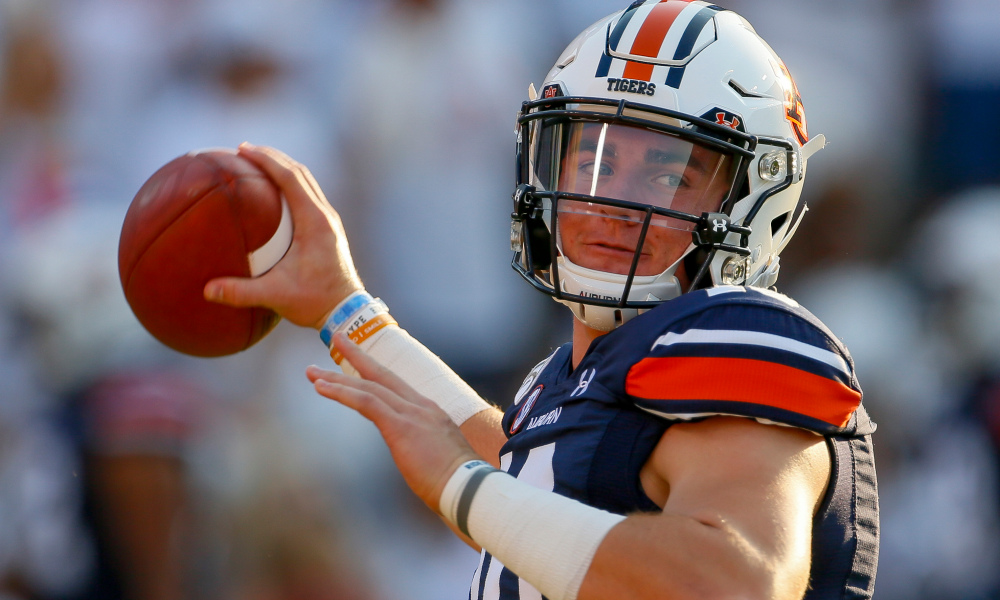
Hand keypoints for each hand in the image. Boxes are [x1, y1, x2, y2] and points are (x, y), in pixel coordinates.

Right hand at [203, 143, 363, 328]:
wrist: (347, 312)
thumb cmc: (315, 301)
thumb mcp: (277, 295)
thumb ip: (242, 292)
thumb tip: (207, 290)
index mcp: (315, 222)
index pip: (291, 178)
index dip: (267, 160)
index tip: (243, 148)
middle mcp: (325, 215)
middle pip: (300, 173)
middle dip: (272, 157)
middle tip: (244, 149)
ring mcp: (329, 221)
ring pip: (306, 182)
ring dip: (283, 169)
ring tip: (257, 163)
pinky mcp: (328, 229)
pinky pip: (308, 197)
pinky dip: (289, 186)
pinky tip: (272, 194)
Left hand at [307, 333, 479, 511]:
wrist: (470, 489)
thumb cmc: (459, 484)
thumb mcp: (441, 459)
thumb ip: (426, 449)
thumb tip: (419, 457)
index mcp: (431, 413)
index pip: (397, 386)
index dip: (375, 371)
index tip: (359, 360)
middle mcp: (421, 407)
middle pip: (382, 375)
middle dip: (356, 356)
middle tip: (336, 338)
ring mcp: (412, 414)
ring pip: (368, 387)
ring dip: (337, 378)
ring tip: (312, 372)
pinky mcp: (401, 426)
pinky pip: (366, 402)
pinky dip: (342, 392)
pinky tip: (322, 388)